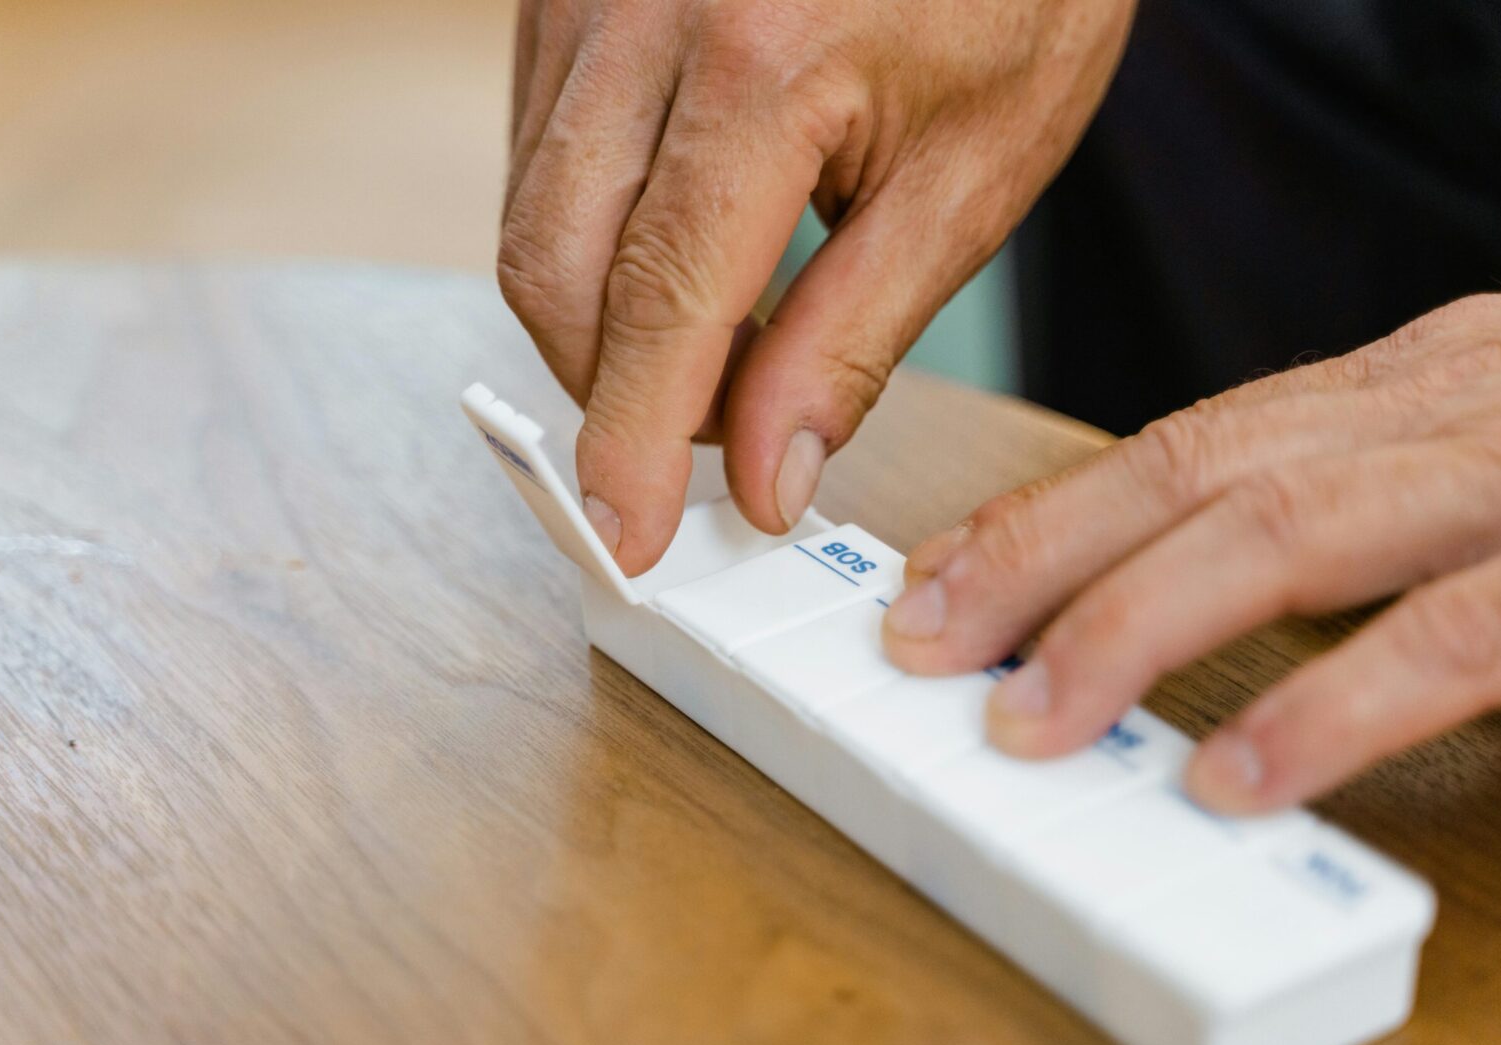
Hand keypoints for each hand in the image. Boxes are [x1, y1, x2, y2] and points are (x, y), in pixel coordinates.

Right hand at [499, 0, 1133, 573]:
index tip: (629, 536)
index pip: (658, 298)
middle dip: (610, 387)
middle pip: (553, 265)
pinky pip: (537, 149)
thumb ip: (853, 339)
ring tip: (720, 338)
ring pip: (529, 213)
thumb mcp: (972, 176)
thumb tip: (766, 474)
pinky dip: (591, 237)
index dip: (634, 439)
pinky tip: (681, 248)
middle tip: (710, 435)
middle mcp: (644, 10)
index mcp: (765, 54)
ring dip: (600, 317)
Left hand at [883, 285, 1500, 812]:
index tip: (937, 576)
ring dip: (1133, 623)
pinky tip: (1235, 776)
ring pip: (1290, 529)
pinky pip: (1460, 634)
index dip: (1047, 514)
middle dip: (1038, 556)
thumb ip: (1372, 489)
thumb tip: (1218, 570)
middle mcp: (1446, 408)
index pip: (1191, 440)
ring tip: (1028, 718)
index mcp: (1411, 384)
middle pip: (1201, 470)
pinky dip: (1333, 705)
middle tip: (924, 641)